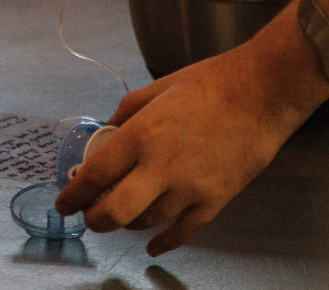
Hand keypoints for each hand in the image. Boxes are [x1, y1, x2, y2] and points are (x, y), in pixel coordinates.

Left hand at [55, 46, 313, 256]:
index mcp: (142, 134)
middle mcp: (160, 166)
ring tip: (124, 217)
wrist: (263, 91)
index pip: (95, 175)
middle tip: (90, 217)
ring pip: (146, 223)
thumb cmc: (213, 82)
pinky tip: (154, 246)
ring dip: (128, 225)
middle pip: (114, 212)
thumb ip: (128, 110)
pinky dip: (165, 243)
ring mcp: (189, 188)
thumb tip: (109, 130)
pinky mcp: (214, 200)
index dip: (73, 195)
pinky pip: (183, 232)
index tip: (64, 203)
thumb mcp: (159, 86)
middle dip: (95, 220)